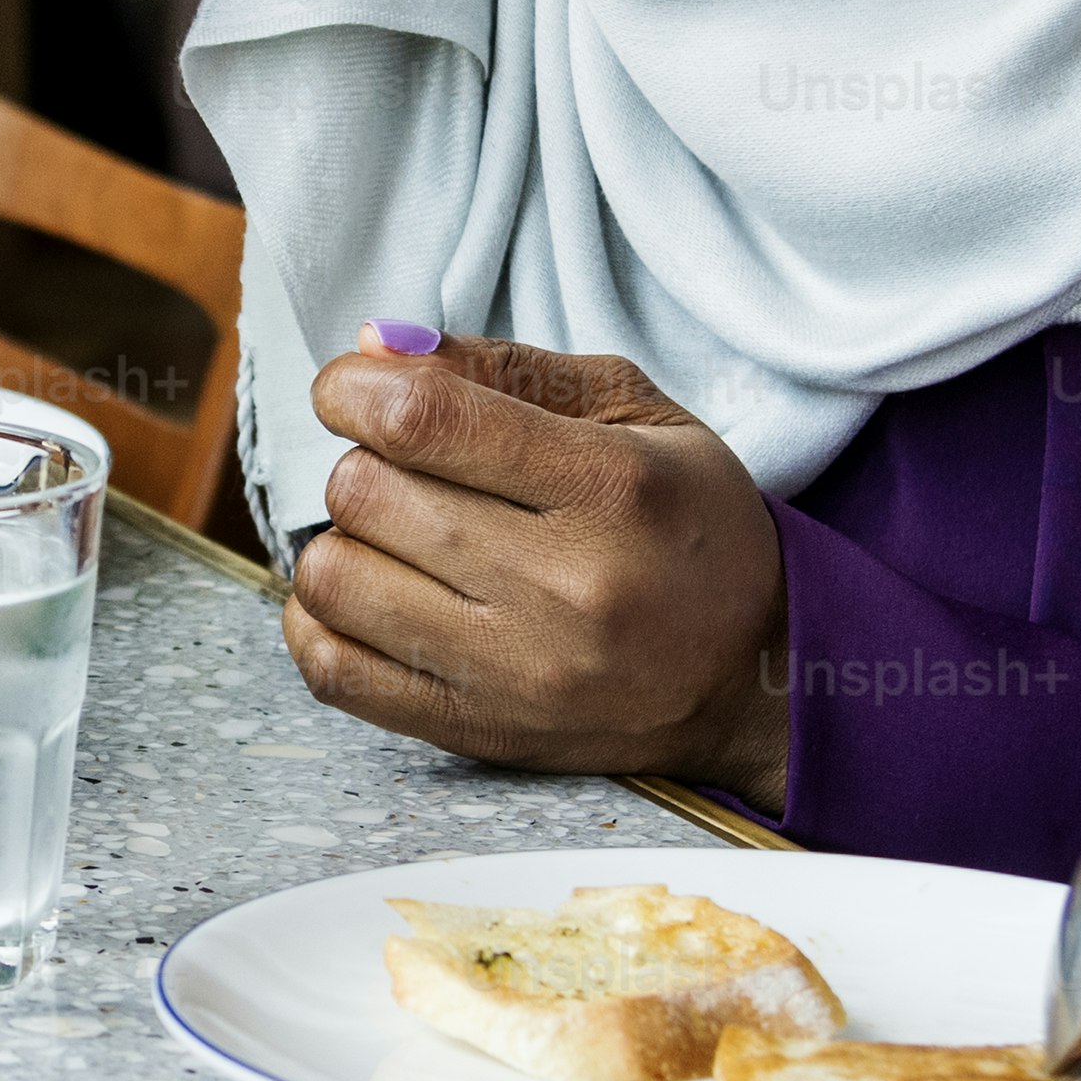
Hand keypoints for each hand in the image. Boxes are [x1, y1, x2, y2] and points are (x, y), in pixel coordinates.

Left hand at [284, 333, 786, 798]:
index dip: (354, 389)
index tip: (355, 390)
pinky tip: (368, 592)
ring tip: (397, 535)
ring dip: (345, 541)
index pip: (423, 421)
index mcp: (611, 488)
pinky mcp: (481, 734)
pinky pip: (335, 673)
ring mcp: (519, 673)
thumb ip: (507, 368)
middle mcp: (564, 588)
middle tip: (408, 469)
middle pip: (367, 494)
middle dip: (365, 461)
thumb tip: (373, 347)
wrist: (758, 679)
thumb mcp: (639, 414)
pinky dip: (321, 621)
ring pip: (336, 581)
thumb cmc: (692, 528)